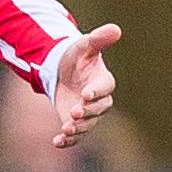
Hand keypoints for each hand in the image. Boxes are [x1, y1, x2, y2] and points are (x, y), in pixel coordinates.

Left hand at [51, 23, 121, 147]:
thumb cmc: (76, 57)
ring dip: (78, 129)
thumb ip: (98, 40)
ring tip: (67, 129)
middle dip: (88, 112)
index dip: (96, 91)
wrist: (61, 71)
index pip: (105, 88)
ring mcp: (86, 112)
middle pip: (99, 109)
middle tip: (75, 113)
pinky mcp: (73, 122)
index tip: (86, 94)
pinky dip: (68, 141)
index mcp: (102, 81)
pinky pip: (75, 136)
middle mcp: (98, 100)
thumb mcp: (84, 46)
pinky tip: (57, 142)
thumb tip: (115, 28)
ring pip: (88, 125)